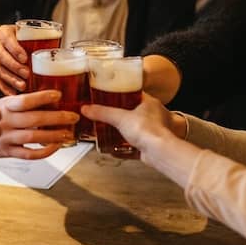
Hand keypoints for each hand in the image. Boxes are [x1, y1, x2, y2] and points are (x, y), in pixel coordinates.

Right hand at [0, 24, 27, 94]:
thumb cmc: (10, 37)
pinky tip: (13, 93)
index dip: (15, 48)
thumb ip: (30, 40)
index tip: (24, 58)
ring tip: (22, 86)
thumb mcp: (18, 32)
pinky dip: (4, 87)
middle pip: (1, 55)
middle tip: (26, 73)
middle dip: (14, 66)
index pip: (7, 39)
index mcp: (2, 32)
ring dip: (10, 78)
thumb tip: (51, 49)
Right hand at [0, 90, 78, 158]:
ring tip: (68, 133)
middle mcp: (4, 121)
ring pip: (32, 137)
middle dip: (57, 118)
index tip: (58, 95)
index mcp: (4, 106)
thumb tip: (52, 98)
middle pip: (33, 119)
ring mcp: (5, 138)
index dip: (42, 97)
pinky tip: (55, 147)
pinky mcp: (7, 152)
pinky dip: (44, 152)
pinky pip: (28, 154)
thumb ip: (22, 103)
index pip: (24, 101)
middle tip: (73, 116)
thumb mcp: (3, 104)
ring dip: (53, 135)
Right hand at [82, 94, 199, 187]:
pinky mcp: (150, 145)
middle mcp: (154, 115)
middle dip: (122, 113)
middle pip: (135, 111)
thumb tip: (87, 108)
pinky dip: (126, 145)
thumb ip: (103, 112)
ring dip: (125, 129)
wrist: (158, 152)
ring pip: (136, 127)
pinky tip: (115, 147)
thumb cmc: (147, 130)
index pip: (135, 93)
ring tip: (110, 128)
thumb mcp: (120, 117)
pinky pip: (136, 143)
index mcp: (150, 103)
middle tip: (108, 113)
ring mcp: (153, 130)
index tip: (111, 93)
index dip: (123, 92)